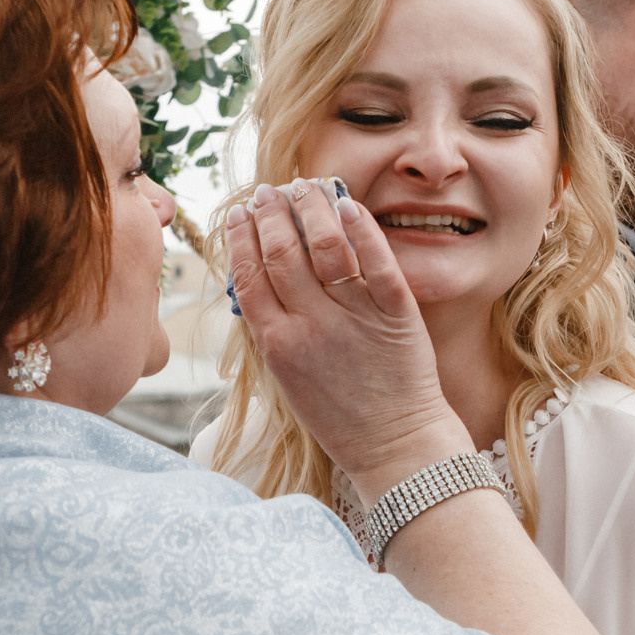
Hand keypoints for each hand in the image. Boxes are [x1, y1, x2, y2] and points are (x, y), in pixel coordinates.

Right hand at [225, 179, 466, 496]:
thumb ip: (274, 329)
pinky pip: (375, 259)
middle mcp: (311, 325)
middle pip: (282, 252)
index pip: (249, 275)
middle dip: (271, 212)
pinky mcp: (395, 312)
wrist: (394, 446)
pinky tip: (347, 203)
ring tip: (305, 188)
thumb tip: (259, 278)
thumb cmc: (339, 416)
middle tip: (269, 191)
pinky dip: (359, 226)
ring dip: (311, 208)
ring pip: (325, 245)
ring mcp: (354, 316)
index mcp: (278, 344)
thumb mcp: (289, 378)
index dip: (241, 237)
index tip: (239, 212)